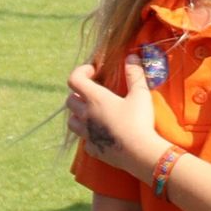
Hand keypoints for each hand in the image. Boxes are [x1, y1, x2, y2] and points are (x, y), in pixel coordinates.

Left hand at [67, 59, 163, 178]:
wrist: (141, 153)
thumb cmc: (140, 121)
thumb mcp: (141, 95)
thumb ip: (135, 75)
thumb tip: (132, 56)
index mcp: (95, 99)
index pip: (75, 79)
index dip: (81, 72)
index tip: (93, 71)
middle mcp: (86, 115)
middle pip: (70, 101)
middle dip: (78, 95)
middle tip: (92, 94)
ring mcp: (87, 133)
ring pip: (72, 122)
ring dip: (78, 116)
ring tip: (90, 115)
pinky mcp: (93, 149)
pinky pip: (85, 141)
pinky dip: (89, 136)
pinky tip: (100, 136)